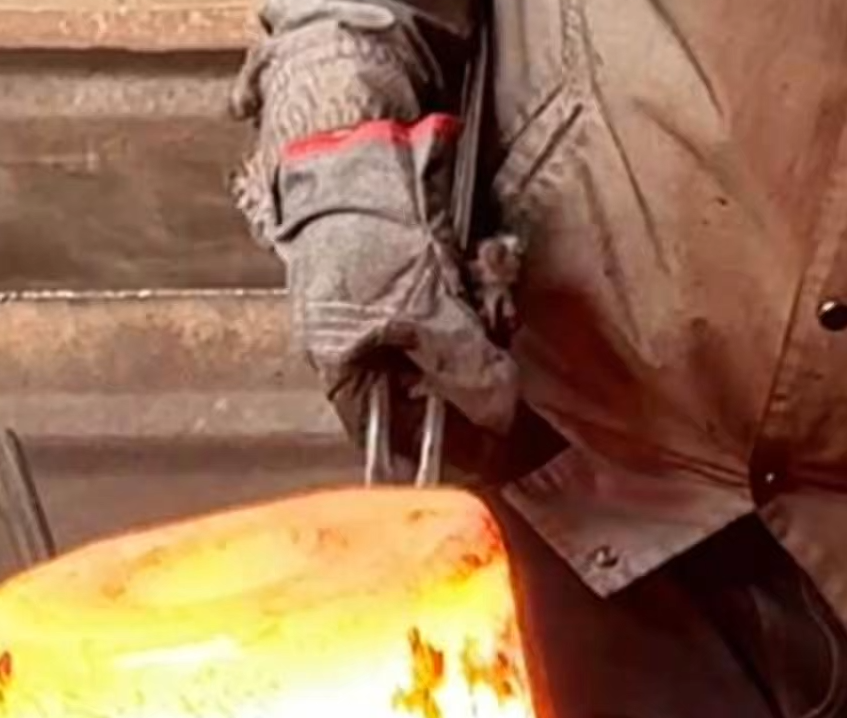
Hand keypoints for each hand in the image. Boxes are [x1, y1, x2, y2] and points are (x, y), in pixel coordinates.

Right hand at [268, 116, 518, 438]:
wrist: (355, 137)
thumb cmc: (363, 228)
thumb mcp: (420, 309)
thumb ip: (464, 369)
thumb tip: (500, 413)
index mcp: (346, 369)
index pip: (391, 440)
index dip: (439, 449)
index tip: (487, 450)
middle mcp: (372, 344)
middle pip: (440, 387)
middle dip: (478, 361)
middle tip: (494, 330)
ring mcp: (400, 305)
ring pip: (463, 339)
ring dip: (489, 311)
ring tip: (489, 272)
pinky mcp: (426, 267)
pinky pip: (468, 294)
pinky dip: (487, 276)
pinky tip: (488, 253)